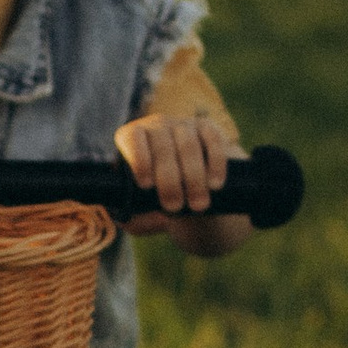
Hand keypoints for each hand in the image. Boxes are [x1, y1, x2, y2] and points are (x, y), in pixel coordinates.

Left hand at [116, 106, 249, 242]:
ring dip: (193, 177)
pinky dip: (215, 163)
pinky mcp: (208, 128)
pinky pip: (212, 140)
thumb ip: (137, 222)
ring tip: (197, 205)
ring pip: (188, 145)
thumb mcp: (140, 212)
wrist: (187, 187)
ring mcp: (183, 125)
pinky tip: (214, 185)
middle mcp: (156, 126)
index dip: (139, 159)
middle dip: (169, 180)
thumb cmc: (155, 197)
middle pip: (162, 147)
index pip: (132, 138)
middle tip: (174, 207)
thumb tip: (158, 218)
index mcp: (131, 138)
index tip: (146, 185)